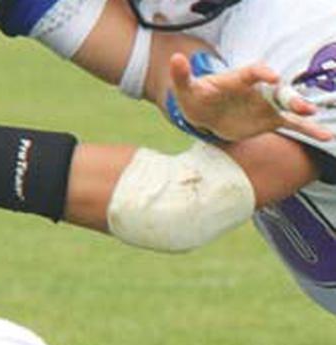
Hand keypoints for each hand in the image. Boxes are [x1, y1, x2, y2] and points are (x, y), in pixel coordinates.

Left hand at [170, 53, 332, 142]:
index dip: (262, 73)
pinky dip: (308, 129)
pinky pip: (292, 123)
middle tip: (301, 106)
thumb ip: (182, 76)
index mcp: (239, 79)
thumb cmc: (196, 97)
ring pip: (289, 105)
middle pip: (277, 90)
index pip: (253, 72)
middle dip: (289, 97)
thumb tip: (174, 58)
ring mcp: (266, 104)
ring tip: (315, 117)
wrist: (206, 112)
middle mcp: (258, 89)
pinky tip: (326, 136)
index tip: (271, 77)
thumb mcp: (187, 89)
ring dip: (302, 111)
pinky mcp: (270, 119)